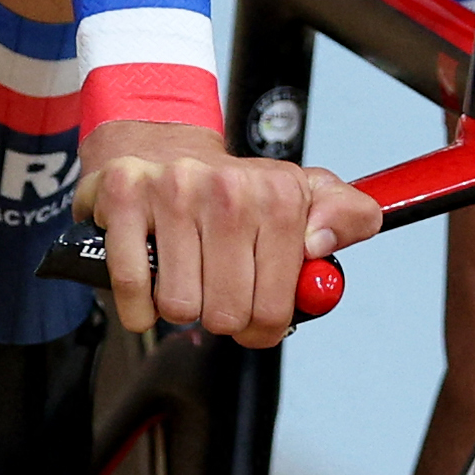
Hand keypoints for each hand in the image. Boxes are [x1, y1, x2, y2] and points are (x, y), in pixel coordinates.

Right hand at [77, 120, 379, 347]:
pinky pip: (133, 286)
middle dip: (222, 318)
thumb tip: (325, 245)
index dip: (265, 326)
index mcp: (281, 194)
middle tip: (219, 296)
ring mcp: (175, 190)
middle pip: (226, 312)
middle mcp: (230, 188)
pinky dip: (139, 305)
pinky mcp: (125, 197)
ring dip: (181, 307)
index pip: (276, 302)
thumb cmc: (236, 188)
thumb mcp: (307, 194)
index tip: (258, 320)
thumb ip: (348, 218)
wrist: (166, 148)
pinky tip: (152, 289)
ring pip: (178, 305)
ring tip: (188, 279)